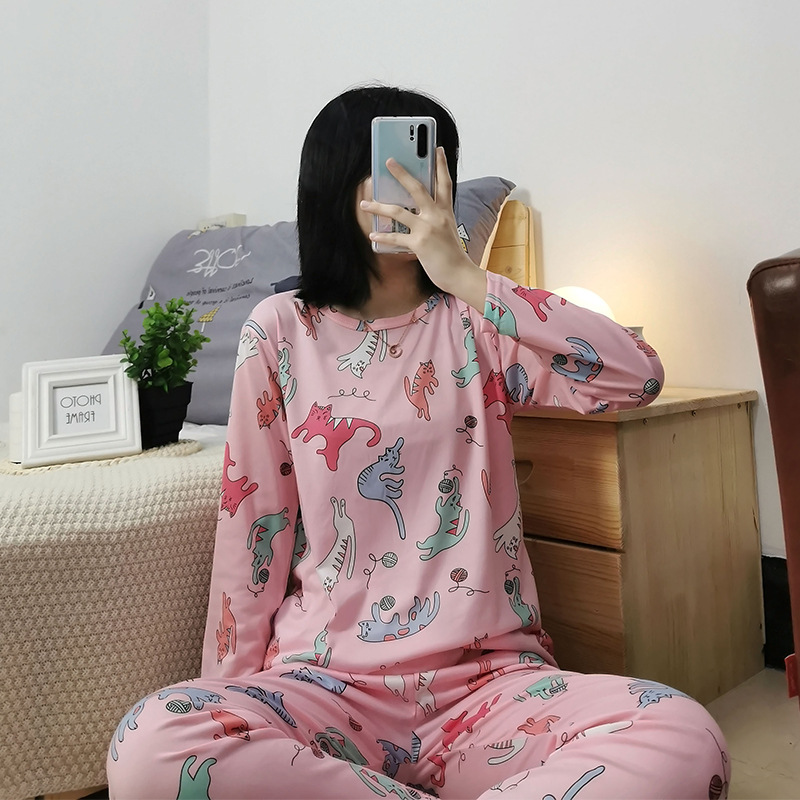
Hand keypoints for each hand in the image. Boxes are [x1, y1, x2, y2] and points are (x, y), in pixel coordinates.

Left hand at [361, 148, 484, 302]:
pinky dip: (383, 236)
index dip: (441, 165)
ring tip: (364, 203)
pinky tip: (373, 234)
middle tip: (388, 161)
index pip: (444, 183)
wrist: (460, 274)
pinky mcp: (419, 244)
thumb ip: (435, 218)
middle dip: (402, 173)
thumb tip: (417, 211)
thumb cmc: (452, 255)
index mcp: (445, 211)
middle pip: (417, 188)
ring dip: (379, 206)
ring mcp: (427, 228)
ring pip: (398, 211)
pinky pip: (396, 237)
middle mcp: (436, 216)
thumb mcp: (447, 230)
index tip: (437, 148)